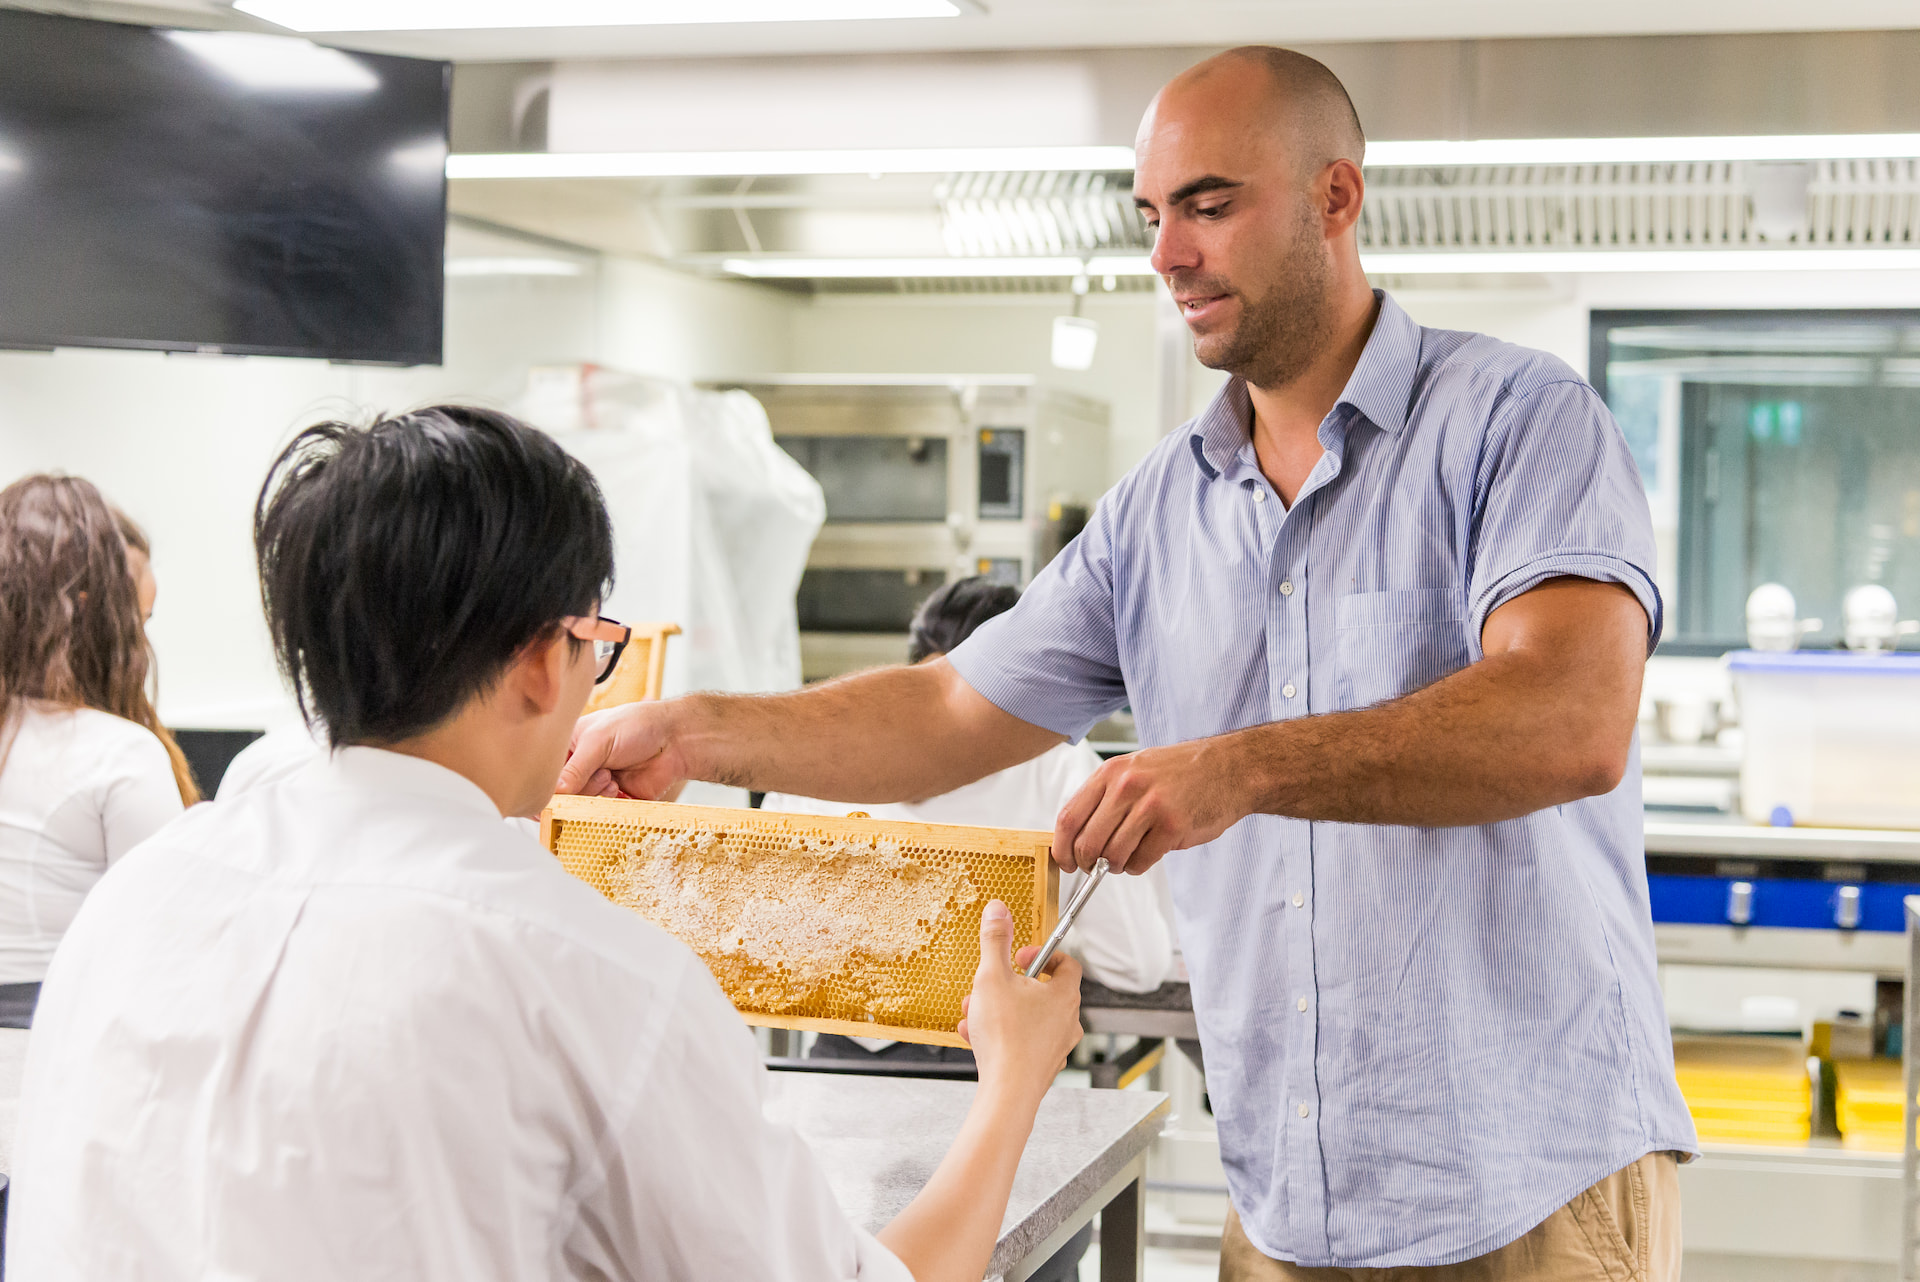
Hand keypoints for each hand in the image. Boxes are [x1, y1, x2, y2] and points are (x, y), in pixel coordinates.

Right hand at [555, 701, 687, 799]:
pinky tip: (619, 786)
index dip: (547, 784)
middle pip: (562, 792)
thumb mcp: (599, 740)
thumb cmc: (637, 726)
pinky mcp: (614, 799)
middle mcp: (581, 765)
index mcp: (570, 745)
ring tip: (611, 775)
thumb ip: (575, 768)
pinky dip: (607, 803)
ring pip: (580, 803)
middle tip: (600, 772)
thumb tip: (554, 793)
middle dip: (579, 786)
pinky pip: (600, 811)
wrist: (675, 740)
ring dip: (595, 792)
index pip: (547, 771)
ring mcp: (596, 783)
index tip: (548, 795)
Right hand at [957, 901, 1081, 1105]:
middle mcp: (1067, 1021)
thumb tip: (998, 910)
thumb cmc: (1006, 1037)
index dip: (1042, 954)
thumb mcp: (992, 977)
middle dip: (1009, 985)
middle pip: (1042, 991)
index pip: (1067, 963)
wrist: (1007, 1092)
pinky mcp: (1040, 1066)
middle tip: (990, 986)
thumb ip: (994, 941)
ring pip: (1027, 1017)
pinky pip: (1019, 1041)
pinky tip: (974, 1035)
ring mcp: (1055, 1046)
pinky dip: (998, 1034)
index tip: (1019, 956)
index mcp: (1065, 995)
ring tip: (974, 1012)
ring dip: (999, 1009)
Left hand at [1053, 737, 1246, 873]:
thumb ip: (1105, 796)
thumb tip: (1077, 835)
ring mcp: (1150, 806)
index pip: (1068, 818)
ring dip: (1115, 866)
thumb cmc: (1180, 772)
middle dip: (1087, 863)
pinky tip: (1146, 856)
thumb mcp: (1134, 768)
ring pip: (1113, 856)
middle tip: (1096, 867)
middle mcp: (1126, 787)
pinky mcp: (1172, 826)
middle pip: (1087, 842)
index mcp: (1111, 772)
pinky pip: (1140, 861)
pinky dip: (1138, 867)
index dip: (1061, 848)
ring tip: (1126, 859)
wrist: (1228, 768)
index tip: (1064, 862)